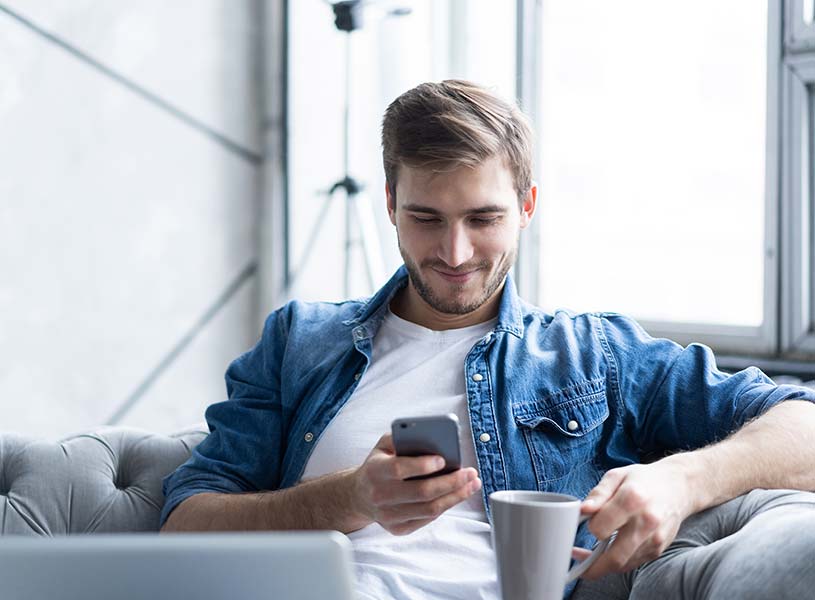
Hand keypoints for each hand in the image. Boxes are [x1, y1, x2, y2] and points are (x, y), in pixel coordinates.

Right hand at [351, 433, 481, 535]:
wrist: (359, 496)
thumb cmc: (378, 465)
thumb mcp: (383, 446)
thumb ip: (402, 437)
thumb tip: (432, 437)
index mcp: (375, 471)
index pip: (399, 469)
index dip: (422, 465)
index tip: (443, 459)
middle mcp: (380, 495)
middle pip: (422, 492)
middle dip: (451, 482)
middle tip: (470, 472)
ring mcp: (389, 515)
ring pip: (430, 509)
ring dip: (456, 496)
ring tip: (472, 483)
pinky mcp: (398, 528)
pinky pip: (428, 518)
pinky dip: (446, 505)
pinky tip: (458, 494)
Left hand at [577, 460, 694, 578]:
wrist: (679, 486)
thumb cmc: (644, 480)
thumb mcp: (617, 476)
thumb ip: (598, 493)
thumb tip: (583, 510)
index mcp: (632, 499)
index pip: (602, 527)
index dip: (591, 527)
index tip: (587, 522)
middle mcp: (646, 522)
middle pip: (614, 557)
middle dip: (592, 565)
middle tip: (578, 559)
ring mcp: (655, 539)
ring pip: (624, 564)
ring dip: (603, 565)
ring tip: (591, 555)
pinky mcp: (659, 549)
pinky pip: (633, 563)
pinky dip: (618, 561)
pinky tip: (610, 550)